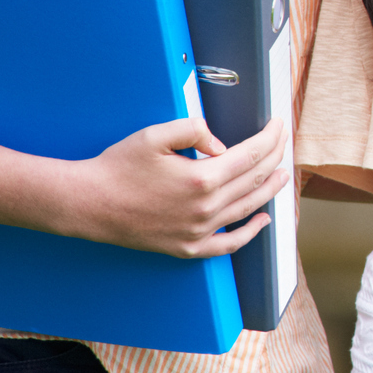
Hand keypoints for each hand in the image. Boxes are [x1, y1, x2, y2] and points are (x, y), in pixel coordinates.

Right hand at [59, 115, 289, 257]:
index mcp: (202, 179)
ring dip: (270, 189)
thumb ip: (194, 131)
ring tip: (282, 175)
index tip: (278, 125)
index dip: (270, 138)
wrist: (89, 204)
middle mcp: (206, 209)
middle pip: (255, 179)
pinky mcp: (188, 247)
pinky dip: (250, 233)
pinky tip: (262, 221)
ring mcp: (199, 232)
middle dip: (275, 157)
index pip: (251, 155)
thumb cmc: (118, 168)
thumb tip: (223, 146)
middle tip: (283, 141)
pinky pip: (229, 244)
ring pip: (248, 209)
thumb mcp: (155, 136)